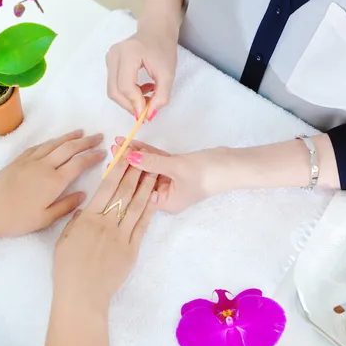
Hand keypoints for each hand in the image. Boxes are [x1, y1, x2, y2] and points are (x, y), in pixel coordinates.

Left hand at [0, 130, 104, 246]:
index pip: (79, 164)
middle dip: (85, 142)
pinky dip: (51, 141)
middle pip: (69, 149)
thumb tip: (83, 194)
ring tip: (80, 133)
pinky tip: (55, 141)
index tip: (104, 152)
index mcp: (54, 181)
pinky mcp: (18, 161)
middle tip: (98, 136)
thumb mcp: (45, 219)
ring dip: (69, 137)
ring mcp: (30, 161)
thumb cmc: (16, 219)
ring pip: (54, 144)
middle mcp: (44, 166)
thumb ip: (66, 206)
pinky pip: (39, 146)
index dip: (93, 156)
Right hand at [52, 158, 157, 311]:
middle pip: (124, 193)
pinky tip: (155, 197)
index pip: (106, 188)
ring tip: (154, 172)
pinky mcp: (132, 249)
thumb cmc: (67, 269)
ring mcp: (121, 236)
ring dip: (146, 187)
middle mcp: (106, 223)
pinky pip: (142, 226)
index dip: (117, 170)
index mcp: (88, 218)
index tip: (124, 156)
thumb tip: (85, 209)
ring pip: (136, 206)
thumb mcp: (64, 240)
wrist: (82, 294)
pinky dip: (149, 210)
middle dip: (134, 173)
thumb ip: (76, 222)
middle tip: (144, 157)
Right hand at [105, 24, 177, 120]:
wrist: (156, 29)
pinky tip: (142, 89)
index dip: (135, 103)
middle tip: (146, 111)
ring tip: (148, 96)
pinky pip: (115, 85)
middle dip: (130, 105)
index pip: (126, 86)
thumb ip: (161, 95)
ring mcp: (109, 58)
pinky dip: (127, 93)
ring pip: (113, 90)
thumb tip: (148, 115)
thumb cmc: (164, 48)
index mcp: (128, 53)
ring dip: (129, 100)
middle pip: (115, 90)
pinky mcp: (110, 62)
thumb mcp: (168, 73)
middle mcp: (114, 55)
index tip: (147, 115)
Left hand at [112, 138, 232, 213]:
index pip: (138, 190)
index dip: (124, 176)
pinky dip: (148, 152)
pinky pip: (158, 160)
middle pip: (141, 178)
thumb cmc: (207, 173)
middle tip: (113, 149)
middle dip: (127, 163)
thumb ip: (151, 162)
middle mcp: (166, 195)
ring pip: (148, 167)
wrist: (233, 165)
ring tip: (119, 142)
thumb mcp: (176, 167)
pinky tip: (134, 143)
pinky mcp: (176, 168)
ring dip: (135, 155)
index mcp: (165, 203)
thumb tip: (129, 156)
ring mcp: (171, 181)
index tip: (112, 162)